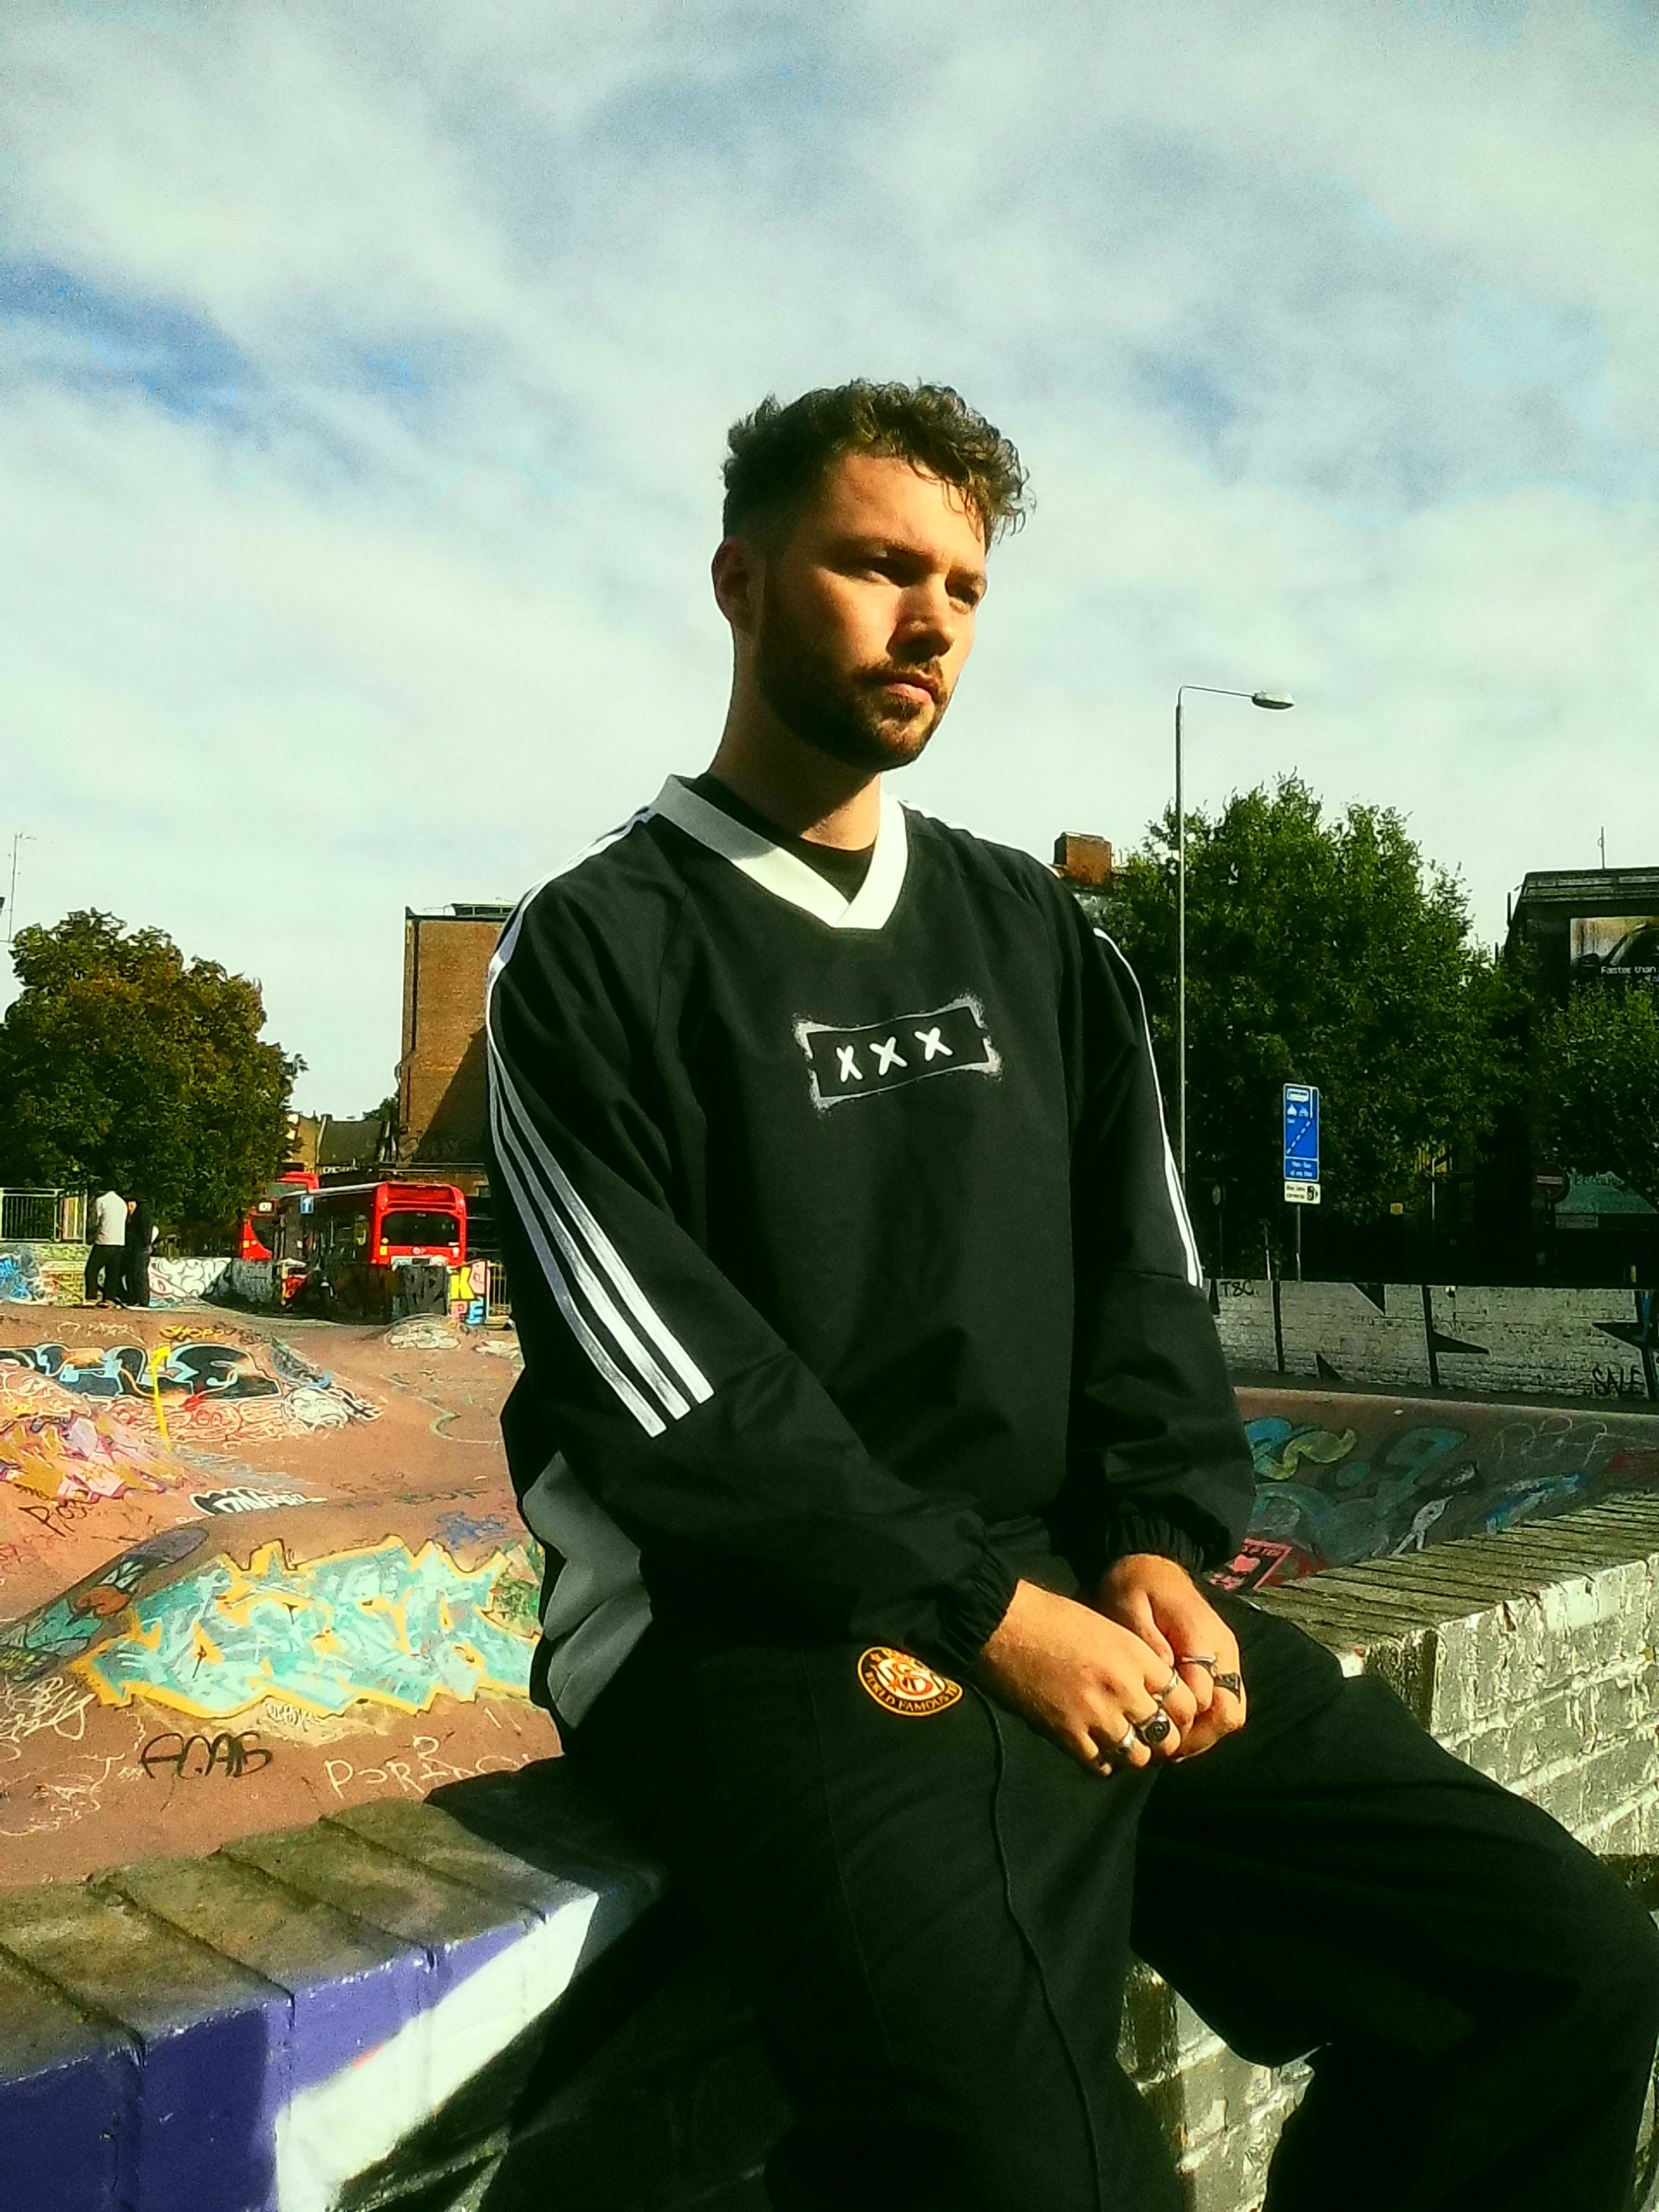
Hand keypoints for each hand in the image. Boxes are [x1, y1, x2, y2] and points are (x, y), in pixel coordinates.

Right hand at [973, 1579, 1198, 1775]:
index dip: (1183, 1713)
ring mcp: (1095, 1714)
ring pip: (1137, 1757)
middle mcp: (1122, 1688)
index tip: (1173, 1714)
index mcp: (1135, 1656)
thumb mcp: (1108, 1628)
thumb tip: (1157, 1690)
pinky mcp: (1067, 1734)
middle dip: (1163, 1739)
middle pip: (1166, 1735)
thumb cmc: (1052, 1617)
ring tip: (1123, 1742)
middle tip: (1151, 1735)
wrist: (1003, 1625)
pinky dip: (1104, 1761)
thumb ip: (1137, 1660)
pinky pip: (1102, 1765)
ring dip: (1134, 1752)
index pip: (1184, 1701)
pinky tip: (1097, 1748)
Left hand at [1094, 1555, 1245, 1760]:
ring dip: (1201, 1737)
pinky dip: (1204, 1726)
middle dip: (1196, 1737)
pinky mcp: (1222, 1668)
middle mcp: (1224, 1653)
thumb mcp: (1129, 1601)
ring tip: (1165, 1745)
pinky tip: (1174, 1731)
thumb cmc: (1136, 1585)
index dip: (1179, 1718)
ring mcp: (1227, 1662)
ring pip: (1230, 1716)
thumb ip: (1146, 1637)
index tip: (1150, 1726)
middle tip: (1159, 1745)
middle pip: (1228, 1713)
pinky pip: (1225, 1708)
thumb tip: (1163, 1670)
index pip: (1204, 1696)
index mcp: (1202, 1635)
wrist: (1154, 1566)